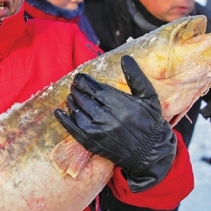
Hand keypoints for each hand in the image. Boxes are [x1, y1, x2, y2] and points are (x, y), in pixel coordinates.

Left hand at [54, 55, 175, 192]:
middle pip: (84, 99)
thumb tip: (125, 58)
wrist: (151, 152)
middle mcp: (107, 117)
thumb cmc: (150, 122)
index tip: (80, 78)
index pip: (95, 89)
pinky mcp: (93, 143)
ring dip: (71, 102)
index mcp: (120, 104)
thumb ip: (136, 77)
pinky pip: (74, 129)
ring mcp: (98, 131)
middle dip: (77, 90)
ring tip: (71, 96)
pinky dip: (65, 120)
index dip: (85, 82)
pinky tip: (59, 113)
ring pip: (78, 112)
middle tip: (74, 85)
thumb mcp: (149, 97)